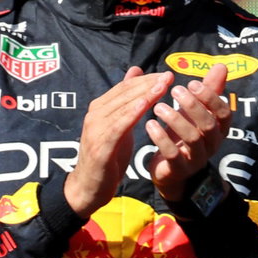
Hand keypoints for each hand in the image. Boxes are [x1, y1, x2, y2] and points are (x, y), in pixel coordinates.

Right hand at [65, 67, 173, 217]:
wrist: (88, 187)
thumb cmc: (107, 154)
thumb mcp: (119, 124)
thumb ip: (126, 99)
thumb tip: (135, 70)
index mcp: (99, 108)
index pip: (125, 87)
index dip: (146, 79)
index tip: (167, 74)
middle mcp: (95, 115)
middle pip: (125, 94)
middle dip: (148, 84)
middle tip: (169, 76)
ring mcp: (95, 130)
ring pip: (123, 107)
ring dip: (144, 95)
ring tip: (163, 87)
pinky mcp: (100, 146)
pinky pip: (117, 127)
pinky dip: (130, 115)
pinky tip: (145, 107)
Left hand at [145, 62, 231, 202]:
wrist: (171, 170)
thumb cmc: (185, 134)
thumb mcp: (197, 112)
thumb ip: (209, 90)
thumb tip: (222, 65)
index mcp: (219, 129)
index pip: (224, 112)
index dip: (210, 97)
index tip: (192, 83)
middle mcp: (213, 144)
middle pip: (208, 125)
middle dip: (193, 106)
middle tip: (175, 90)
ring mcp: (197, 158)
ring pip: (191, 138)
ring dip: (175, 120)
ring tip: (158, 106)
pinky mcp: (180, 169)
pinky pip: (173, 154)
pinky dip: (161, 138)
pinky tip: (150, 124)